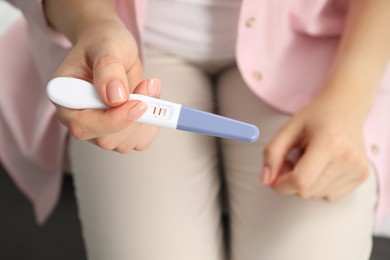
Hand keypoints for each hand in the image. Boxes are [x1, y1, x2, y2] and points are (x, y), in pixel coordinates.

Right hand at [52, 20, 161, 152]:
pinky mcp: (119, 132)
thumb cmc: (103, 43)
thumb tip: (115, 97)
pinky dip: (152, 123)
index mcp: (65, 97)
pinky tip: (152, 100)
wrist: (112, 49)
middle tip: (149, 85)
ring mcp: (100, 129)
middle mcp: (80, 119)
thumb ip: (108, 68)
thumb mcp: (106, 46)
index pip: (82, 125)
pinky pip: (139, 141)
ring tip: (149, 86)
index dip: (113, 120)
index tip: (139, 104)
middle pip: (107, 140)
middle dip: (135, 116)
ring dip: (147, 118)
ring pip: (125, 143)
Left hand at [260, 91, 370, 200]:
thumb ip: (271, 153)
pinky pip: (330, 196)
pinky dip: (319, 186)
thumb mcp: (287, 129)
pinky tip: (321, 167)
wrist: (346, 108)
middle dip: (291, 182)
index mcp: (329, 143)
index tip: (275, 174)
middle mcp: (347, 158)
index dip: (281, 184)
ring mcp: (357, 169)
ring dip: (305, 184)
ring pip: (317, 196)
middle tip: (292, 161)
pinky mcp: (362, 176)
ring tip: (308, 161)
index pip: (300, 181)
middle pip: (307, 192)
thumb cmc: (314, 118)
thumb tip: (265, 181)